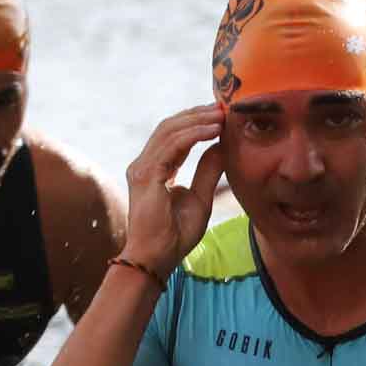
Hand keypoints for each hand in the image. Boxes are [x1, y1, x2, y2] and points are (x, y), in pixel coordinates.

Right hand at [122, 106, 228, 279]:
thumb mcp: (200, 198)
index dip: (196, 123)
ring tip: (221, 115)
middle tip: (223, 106)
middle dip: (197, 114)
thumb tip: (222, 146)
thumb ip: (208, 170)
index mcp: (154, 170)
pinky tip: (213, 130)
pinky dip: (193, 135)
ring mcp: (142, 168)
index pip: (174, 136)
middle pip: (170, 127)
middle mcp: (144, 165)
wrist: (156, 259)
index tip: (220, 115)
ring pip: (169, 130)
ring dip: (197, 120)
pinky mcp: (146, 175)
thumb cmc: (175, 237)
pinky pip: (172, 145)